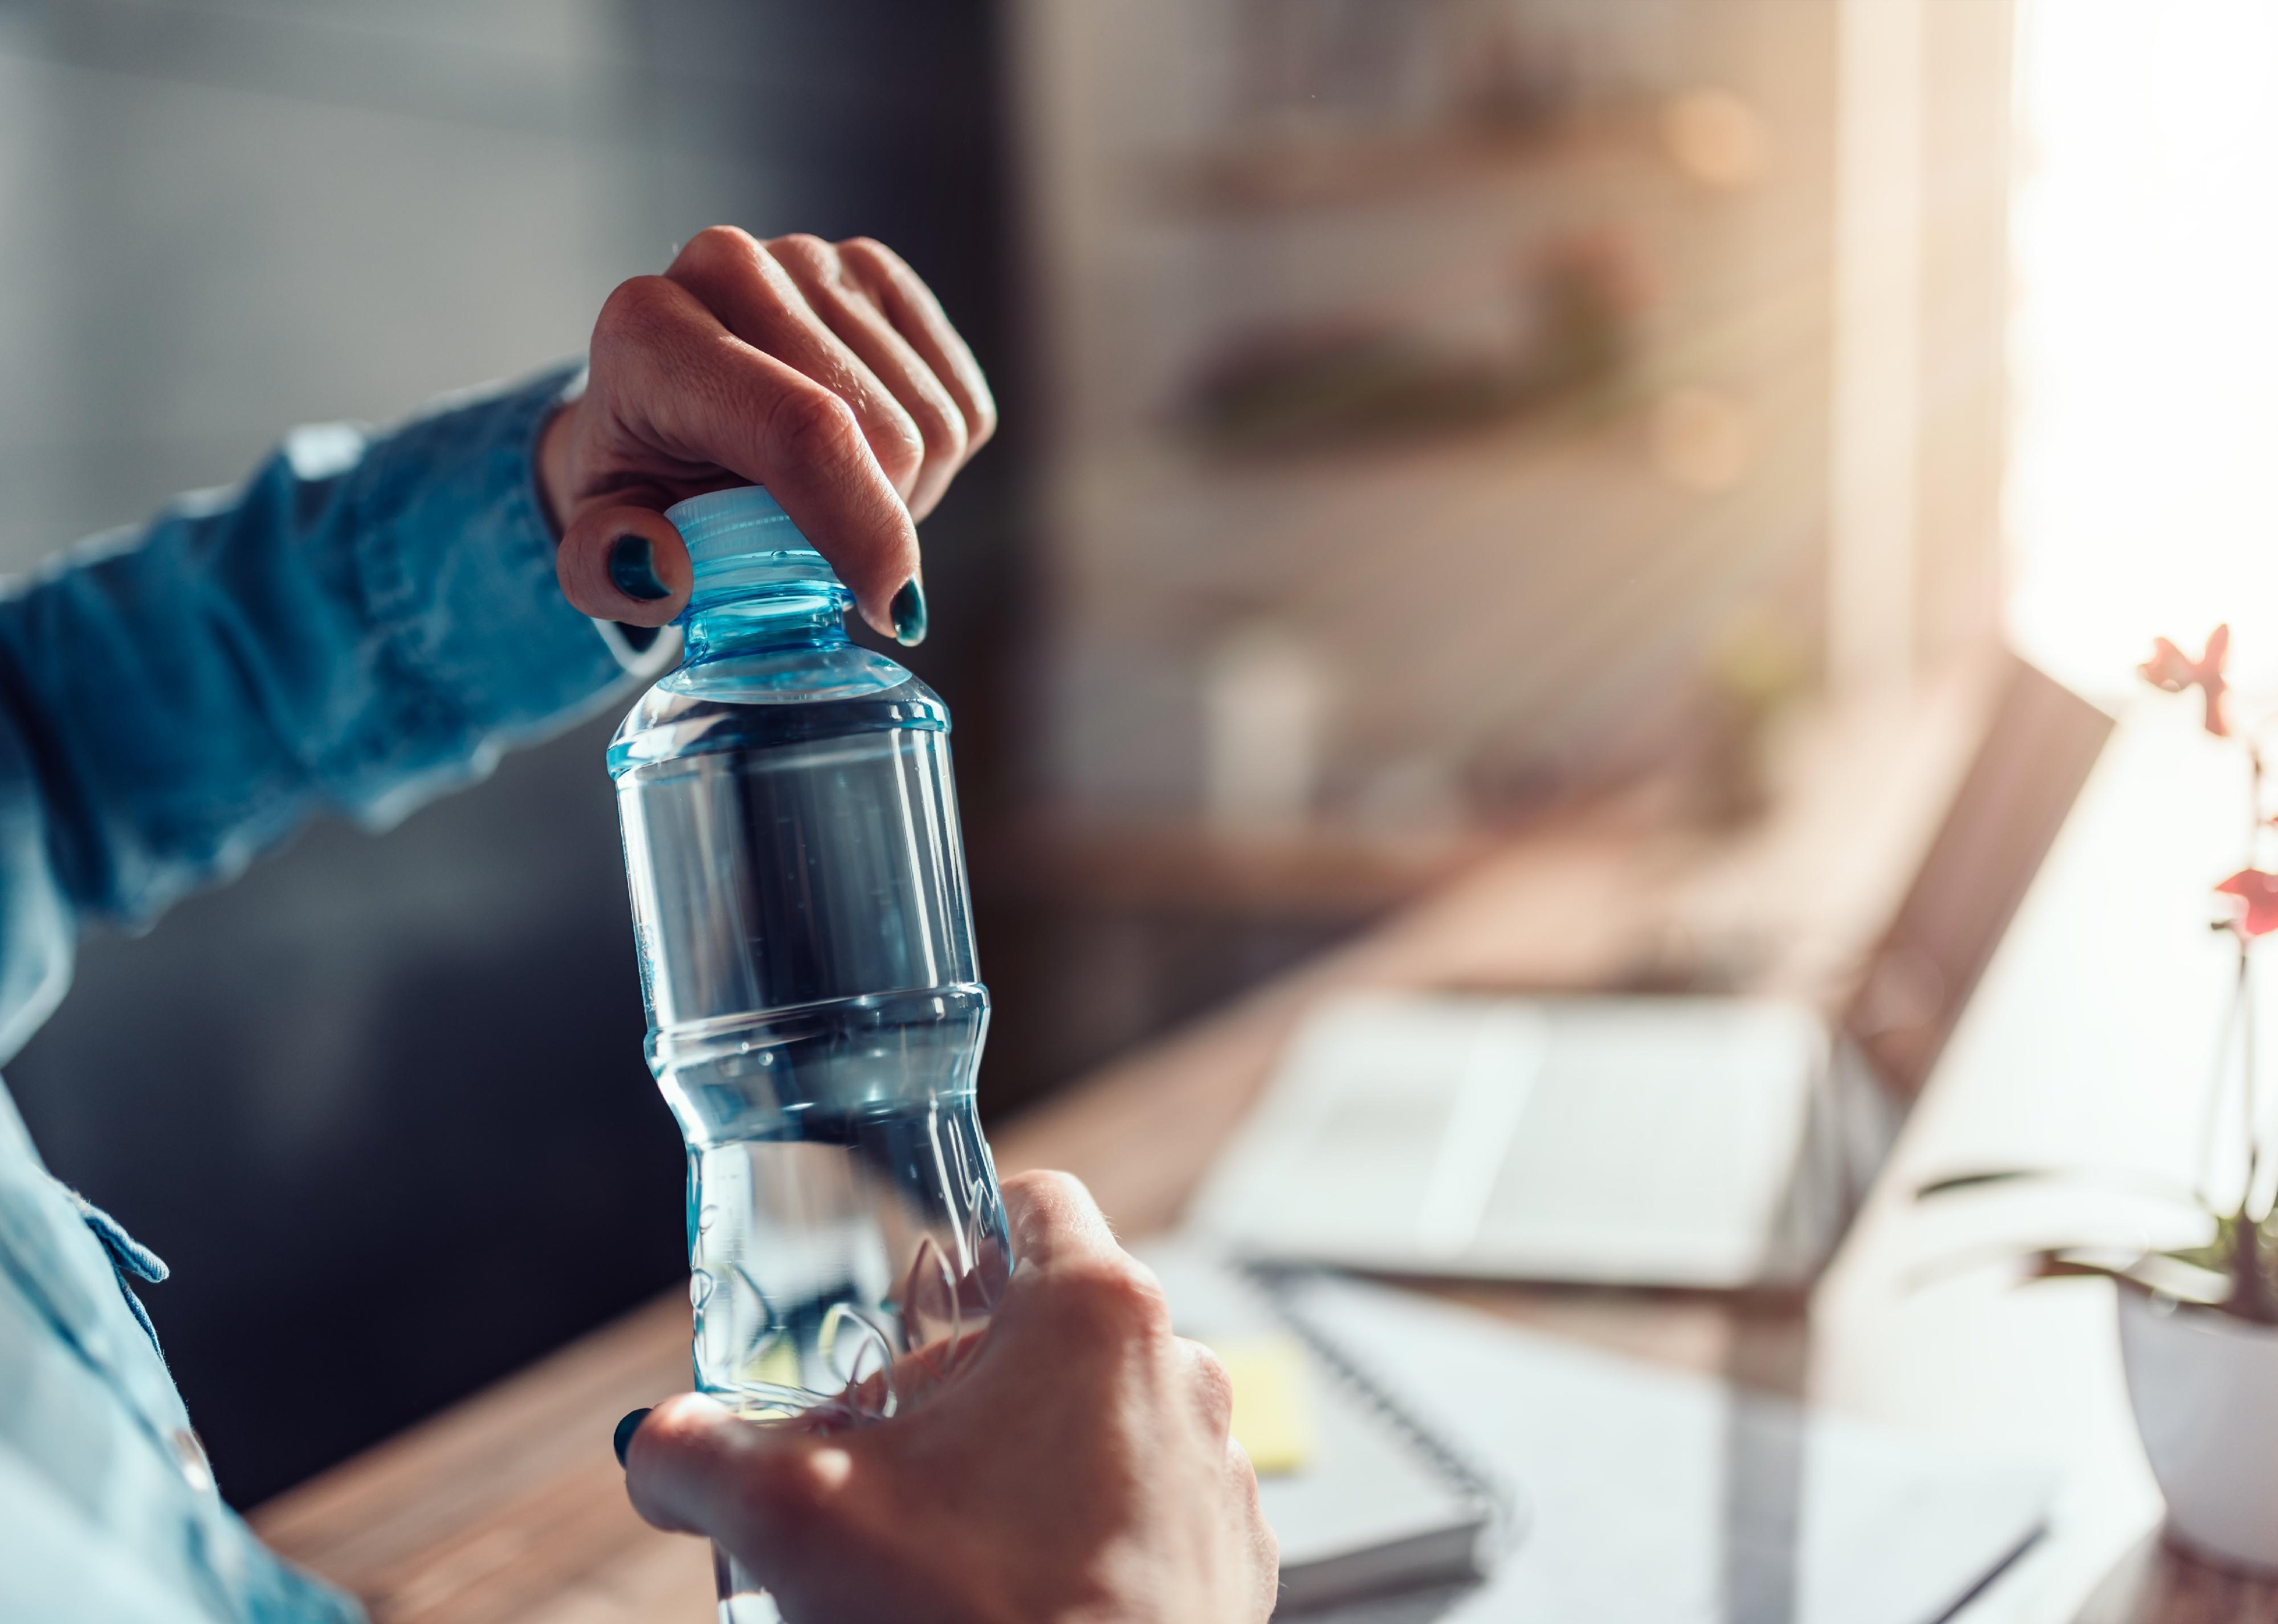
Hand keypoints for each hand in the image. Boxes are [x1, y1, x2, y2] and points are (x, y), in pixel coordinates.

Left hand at [541, 227, 995, 641]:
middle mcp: (733, 266)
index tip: (886, 610)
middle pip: (883, 435)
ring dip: (904, 495)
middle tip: (812, 543)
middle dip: (874, 522)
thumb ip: (604, 571)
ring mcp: (816, 258)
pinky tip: (866, 457)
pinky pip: (960, 404)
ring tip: (830, 496)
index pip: (799, 430)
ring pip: (933, 424)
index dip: (861, 527)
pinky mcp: (879, 272)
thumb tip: (660, 567)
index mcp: (651, 331)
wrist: (663, 413)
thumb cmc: (642, 485)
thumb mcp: (597, 547)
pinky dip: (932, 460)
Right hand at [621, 1172, 1278, 1623]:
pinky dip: (1086, 1532)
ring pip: (1106, 1424)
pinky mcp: (1231, 1563)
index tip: (913, 1300)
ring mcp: (1219, 1472)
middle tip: (887, 1450)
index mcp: (1098, 1313)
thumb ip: (700, 1452)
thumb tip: (658, 1444)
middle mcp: (1180, 1373)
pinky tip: (1012, 1587)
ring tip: (943, 1534)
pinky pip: (1150, 1511)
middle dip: (966, 1381)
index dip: (962, 1241)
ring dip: (1026, 1459)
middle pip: (1057, 1329)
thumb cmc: (971, 1618)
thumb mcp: (792, 1517)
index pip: (1035, 1205)